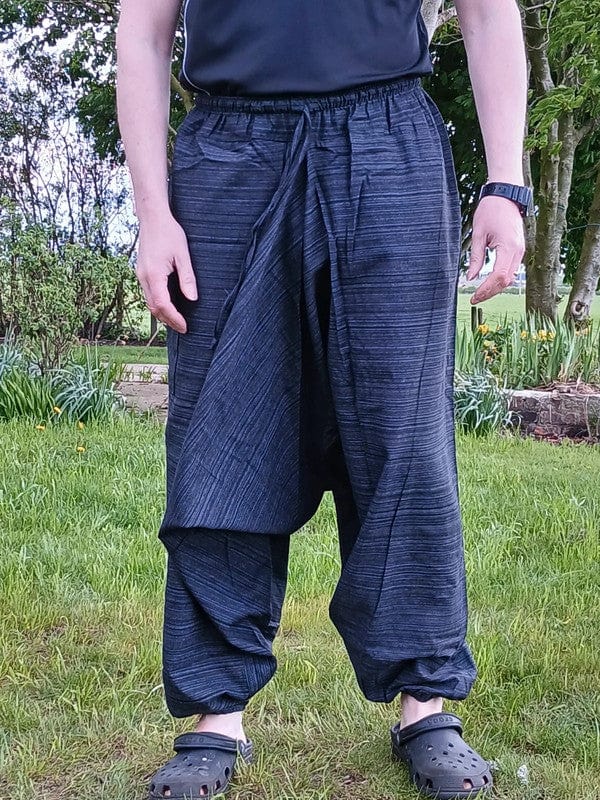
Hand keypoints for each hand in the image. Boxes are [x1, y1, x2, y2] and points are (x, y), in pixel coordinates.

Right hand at [135, 213, 197, 332]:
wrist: (152, 218)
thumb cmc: (169, 233)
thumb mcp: (183, 255)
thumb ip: (187, 278)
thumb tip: (192, 299)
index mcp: (154, 274)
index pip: (163, 304)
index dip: (174, 318)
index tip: (185, 327)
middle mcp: (143, 277)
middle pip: (154, 307)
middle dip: (168, 320)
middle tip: (183, 328)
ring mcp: (140, 274)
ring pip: (149, 301)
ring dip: (162, 313)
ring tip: (177, 320)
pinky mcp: (142, 272)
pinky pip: (148, 293)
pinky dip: (158, 303)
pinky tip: (168, 305)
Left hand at [466, 196, 525, 303]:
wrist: (505, 195)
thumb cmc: (490, 210)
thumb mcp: (478, 234)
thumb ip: (475, 258)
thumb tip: (470, 277)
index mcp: (508, 247)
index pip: (498, 277)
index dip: (486, 290)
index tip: (474, 296)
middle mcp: (518, 251)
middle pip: (506, 281)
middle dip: (490, 292)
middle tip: (474, 298)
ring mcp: (520, 250)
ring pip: (510, 277)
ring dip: (495, 287)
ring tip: (480, 292)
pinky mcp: (518, 249)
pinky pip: (511, 269)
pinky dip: (500, 279)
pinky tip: (488, 282)